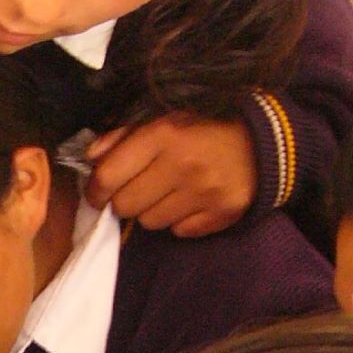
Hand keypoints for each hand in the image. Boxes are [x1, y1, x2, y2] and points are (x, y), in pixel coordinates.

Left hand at [86, 113, 256, 237]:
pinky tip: (190, 202)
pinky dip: (179, 221)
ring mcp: (205, 192)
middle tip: (136, 191)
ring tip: (167, 193)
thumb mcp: (162, 120)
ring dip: (151, 211)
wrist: (261, 143)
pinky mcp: (222, 213)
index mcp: (164, 135)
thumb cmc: (202, 130)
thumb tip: (91, 158)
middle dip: (123, 201)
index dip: (95, 190)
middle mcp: (183, 165)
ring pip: (150, 223)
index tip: (97, 193)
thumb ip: (123, 137)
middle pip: (125, 206)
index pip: (108, 176)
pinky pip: (179, 231)